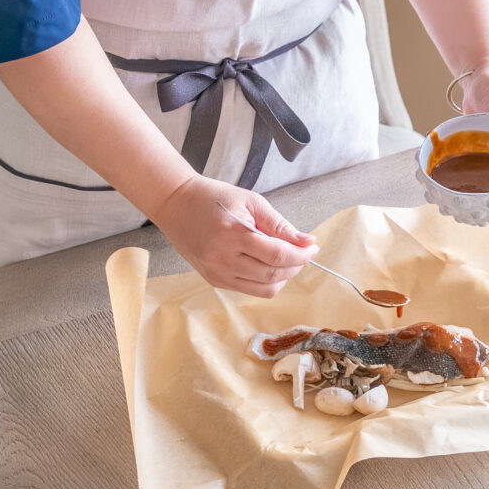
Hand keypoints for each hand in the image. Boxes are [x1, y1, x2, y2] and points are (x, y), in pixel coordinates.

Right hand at [151, 175, 318, 296]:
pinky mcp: (214, 280)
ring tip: (287, 259)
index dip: (301, 255)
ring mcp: (217, 273)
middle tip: (304, 252)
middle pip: (273, 275)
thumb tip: (307, 242)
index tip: (312, 247)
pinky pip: (250, 289)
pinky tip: (268, 265)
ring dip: (283, 277)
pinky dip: (266, 281)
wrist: (176, 205)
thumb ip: (279, 224)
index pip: (277, 255)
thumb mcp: (251, 202)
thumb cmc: (214, 198)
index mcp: (232, 234)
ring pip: (264, 289)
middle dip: (296, 266)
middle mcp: (222, 258)